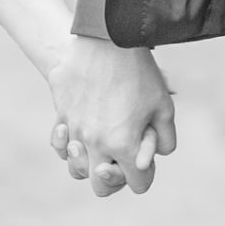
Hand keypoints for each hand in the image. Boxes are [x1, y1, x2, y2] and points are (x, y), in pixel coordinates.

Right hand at [47, 35, 176, 197]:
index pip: (138, 185)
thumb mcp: (164, 106)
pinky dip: (68, 145)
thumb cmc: (139, 72)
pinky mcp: (61, 116)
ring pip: (77, 169)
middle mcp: (96, 144)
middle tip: (121, 158)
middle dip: (115, 178)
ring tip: (100, 144)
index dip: (145, 174)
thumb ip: (164, 140)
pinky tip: (78, 132)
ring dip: (90, 163)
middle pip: (101, 187)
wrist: (105, 38)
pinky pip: (60, 146)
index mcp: (124, 146)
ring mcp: (74, 132)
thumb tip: (151, 157)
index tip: (145, 156)